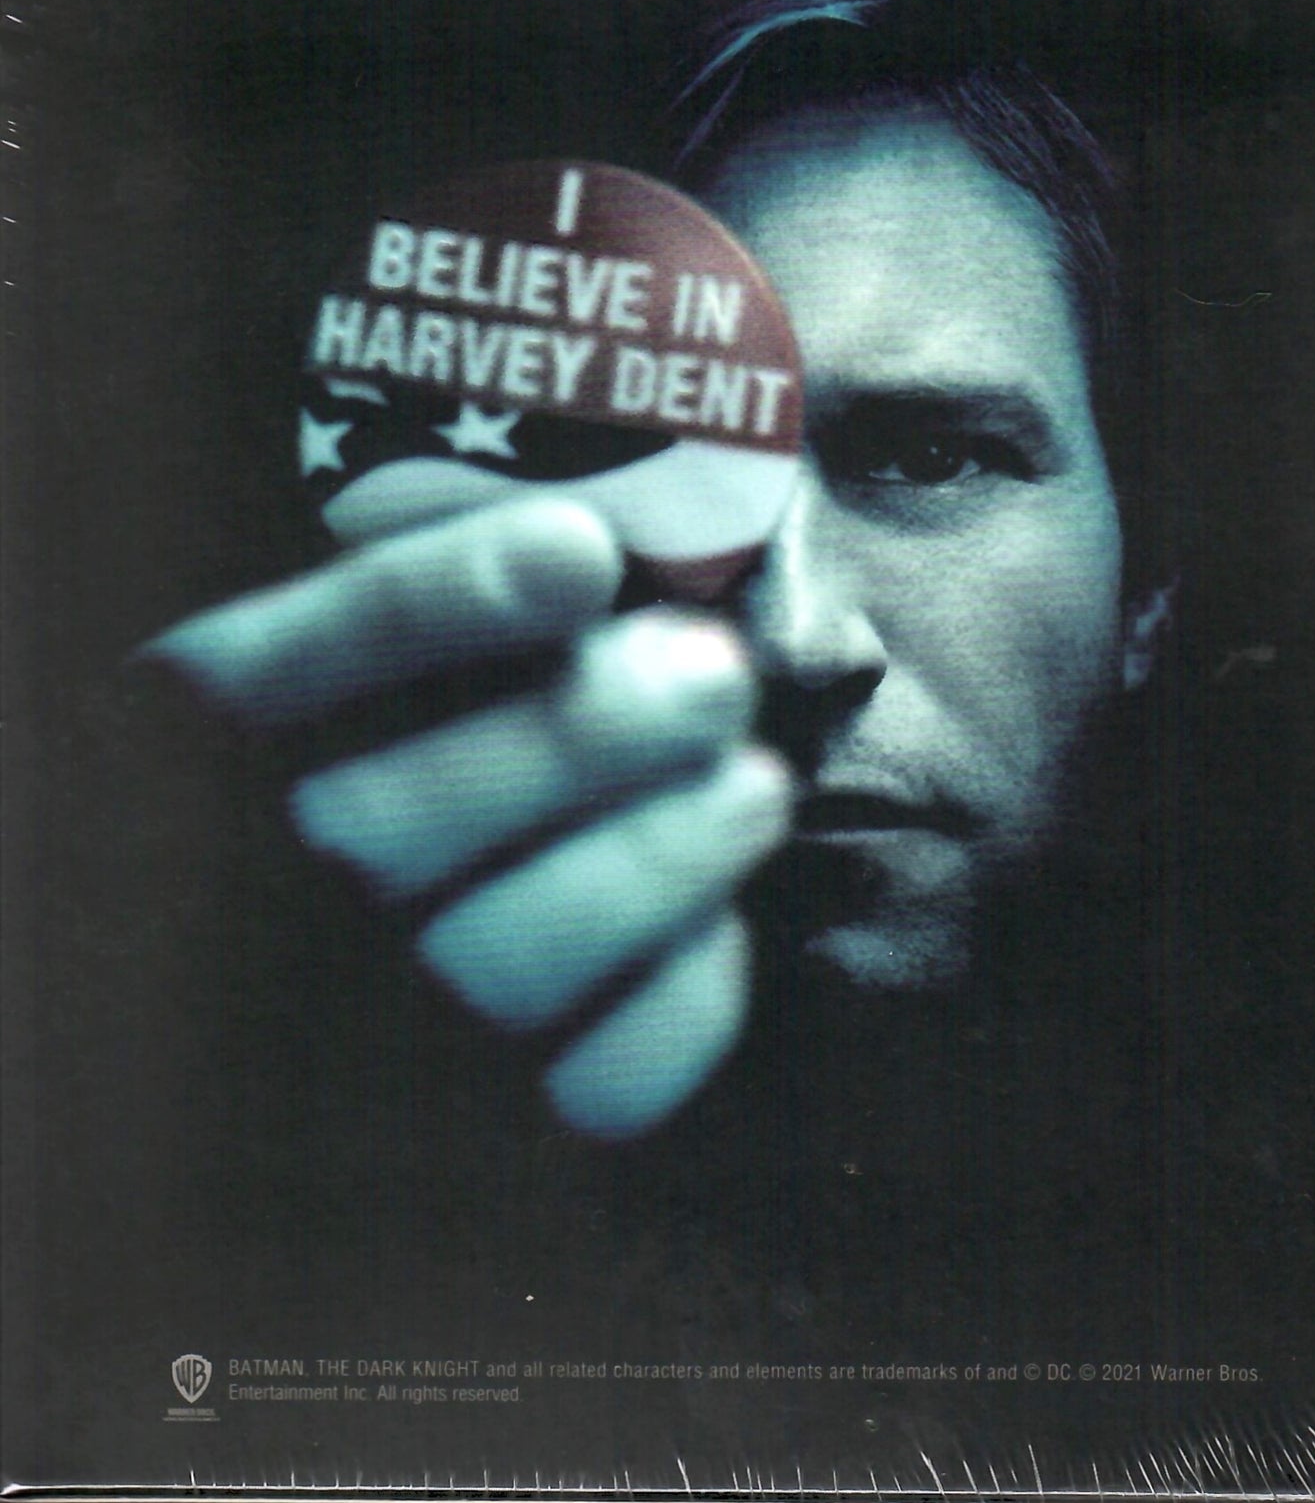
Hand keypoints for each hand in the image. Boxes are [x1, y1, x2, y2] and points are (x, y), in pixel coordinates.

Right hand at [139, 493, 790, 1137]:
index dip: (424, 607)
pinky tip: (716, 923)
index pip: (258, 680)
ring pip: (497, 967)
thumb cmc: (397, 750)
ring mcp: (365, 1030)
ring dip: (654, 860)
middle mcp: (259, 903)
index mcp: (200, 761)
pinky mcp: (486, 1126)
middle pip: (386, 835)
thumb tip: (582, 552)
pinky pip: (592, 1092)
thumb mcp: (367, 654)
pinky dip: (680, 1002)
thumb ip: (429, 591)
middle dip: (582, 739)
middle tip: (713, 670)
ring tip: (751, 781)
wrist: (362, 986)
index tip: (578, 551)